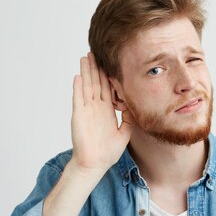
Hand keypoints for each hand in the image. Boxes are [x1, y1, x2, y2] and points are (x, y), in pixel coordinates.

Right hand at [70, 52, 134, 171]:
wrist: (95, 164)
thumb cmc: (107, 152)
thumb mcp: (125, 133)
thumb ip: (130, 118)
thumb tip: (136, 105)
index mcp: (106, 111)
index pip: (107, 88)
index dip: (107, 75)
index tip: (110, 62)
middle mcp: (96, 108)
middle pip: (96, 82)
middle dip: (95, 67)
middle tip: (95, 52)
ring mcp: (86, 110)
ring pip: (86, 86)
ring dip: (86, 72)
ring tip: (85, 57)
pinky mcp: (79, 116)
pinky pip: (78, 99)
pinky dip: (78, 88)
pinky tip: (79, 76)